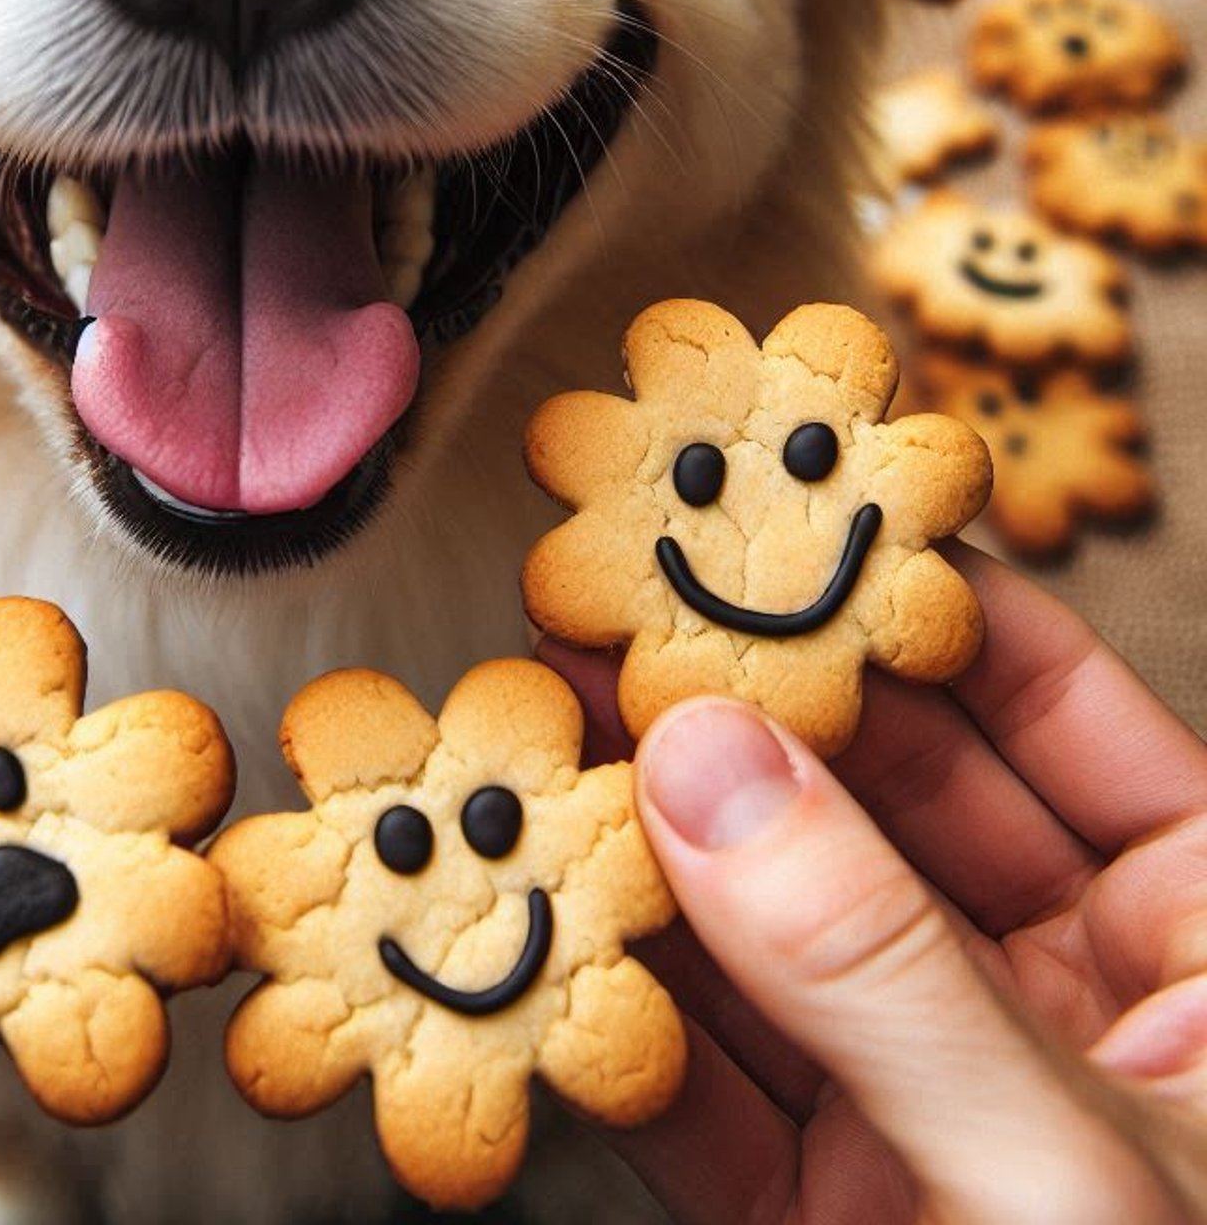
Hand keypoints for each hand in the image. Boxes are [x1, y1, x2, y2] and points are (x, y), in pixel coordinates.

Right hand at [542, 542, 1206, 1222]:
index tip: (793, 528)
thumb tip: (710, 768)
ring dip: (646, 858)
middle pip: (874, 807)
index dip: (920, 608)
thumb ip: (883, 968)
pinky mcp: (823, 1213)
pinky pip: (697, 1088)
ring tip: (542, 757)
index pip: (1054, 716)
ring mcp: (928, 1111)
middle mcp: (1056, 1014)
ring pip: (764, 937)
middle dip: (740, 721)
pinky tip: (547, 947)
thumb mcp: (1069, 1169)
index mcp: (1198, 960)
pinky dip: (611, 1026)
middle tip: (614, 631)